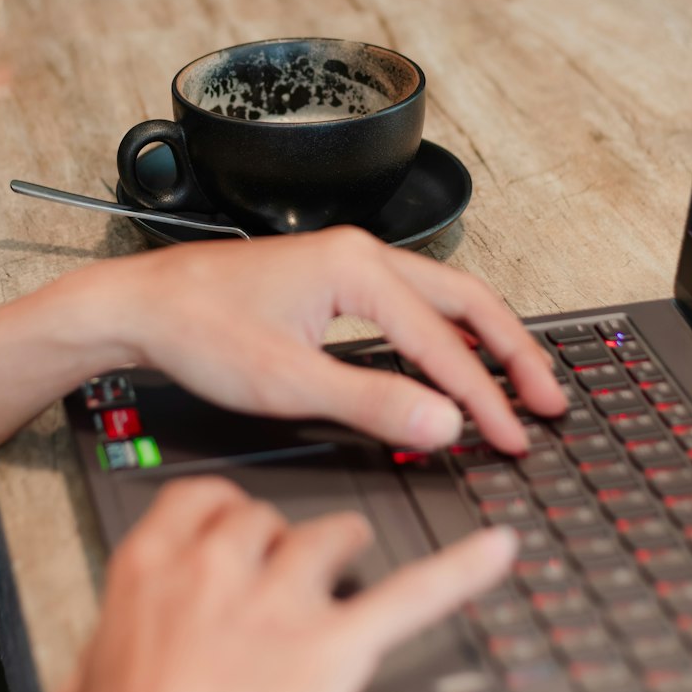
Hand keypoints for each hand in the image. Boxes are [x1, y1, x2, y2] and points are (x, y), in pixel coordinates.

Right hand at [43, 478, 517, 691]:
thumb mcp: (83, 691)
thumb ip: (101, 658)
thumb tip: (90, 674)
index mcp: (154, 568)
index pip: (204, 499)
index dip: (229, 513)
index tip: (239, 523)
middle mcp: (220, 569)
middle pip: (269, 518)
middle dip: (283, 541)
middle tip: (292, 570)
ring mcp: (281, 604)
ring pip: (329, 537)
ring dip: (344, 545)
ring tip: (356, 551)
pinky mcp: (333, 650)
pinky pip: (408, 596)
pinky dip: (459, 572)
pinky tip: (495, 551)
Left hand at [56, 228, 565, 454]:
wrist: (141, 305)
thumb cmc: (198, 328)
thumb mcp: (286, 381)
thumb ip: (371, 403)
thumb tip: (444, 422)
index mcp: (357, 268)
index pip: (443, 341)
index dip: (486, 396)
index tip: (516, 436)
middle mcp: (361, 255)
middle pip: (466, 300)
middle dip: (513, 353)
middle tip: (549, 401)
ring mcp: (349, 264)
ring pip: (443, 300)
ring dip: (484, 342)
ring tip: (520, 385)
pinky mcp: (335, 280)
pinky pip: (413, 306)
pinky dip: (446, 337)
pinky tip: (455, 364)